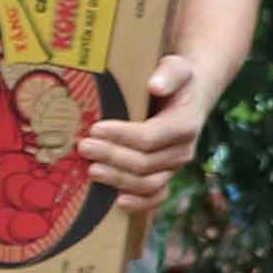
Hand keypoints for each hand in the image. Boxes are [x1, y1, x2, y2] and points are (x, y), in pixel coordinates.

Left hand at [80, 49, 225, 195]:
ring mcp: (174, 167)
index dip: (121, 136)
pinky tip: (118, 202)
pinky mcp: (166, 176)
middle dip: (112, 157)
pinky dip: (139, 204)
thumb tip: (155, 85)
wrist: (189, 98)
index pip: (150, 137)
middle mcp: (183, 151)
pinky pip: (156, 197)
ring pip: (148, 184)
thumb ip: (169, 74)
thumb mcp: (177, 68)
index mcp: (186, 125)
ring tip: (91, 170)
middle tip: (84, 147)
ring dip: (118, 180)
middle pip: (145, 163)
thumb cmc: (177, 81)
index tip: (95, 128)